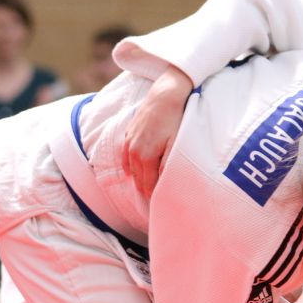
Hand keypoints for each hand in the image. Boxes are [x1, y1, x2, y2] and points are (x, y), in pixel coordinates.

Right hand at [121, 65, 192, 196]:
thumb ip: (168, 165)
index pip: (148, 185)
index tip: (162, 206)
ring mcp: (128, 143)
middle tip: (157, 201)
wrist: (165, 96)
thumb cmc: (175, 120)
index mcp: (145, 157)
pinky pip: (126, 159)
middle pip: (139, 180)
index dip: (155, 197)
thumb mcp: (176, 144)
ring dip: (140, 180)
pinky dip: (132, 168)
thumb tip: (166, 184)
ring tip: (149, 190)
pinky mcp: (128, 135)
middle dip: (147, 191)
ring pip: (132, 171)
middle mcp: (133, 152)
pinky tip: (138, 173)